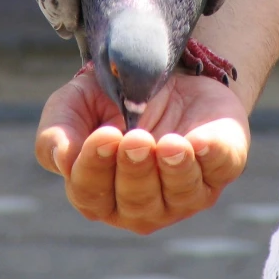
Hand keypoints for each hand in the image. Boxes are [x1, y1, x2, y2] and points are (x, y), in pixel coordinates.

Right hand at [35, 70, 249, 233]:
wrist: (163, 73)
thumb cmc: (110, 99)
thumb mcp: (75, 104)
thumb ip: (57, 131)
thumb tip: (62, 159)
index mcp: (99, 193)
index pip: (91, 194)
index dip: (96, 168)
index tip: (104, 135)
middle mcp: (141, 205)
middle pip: (136, 202)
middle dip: (136, 170)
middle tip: (136, 138)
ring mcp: (184, 193)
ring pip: (180, 195)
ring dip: (174, 171)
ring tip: (170, 144)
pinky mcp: (221, 167)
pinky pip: (220, 168)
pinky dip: (212, 157)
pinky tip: (201, 143)